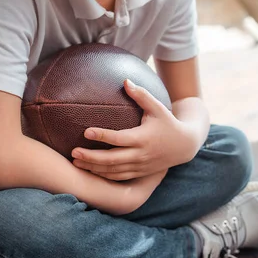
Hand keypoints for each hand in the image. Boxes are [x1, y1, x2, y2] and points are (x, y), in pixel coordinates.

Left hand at [71, 79, 195, 179]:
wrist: (184, 145)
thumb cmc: (168, 122)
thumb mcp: (158, 107)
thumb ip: (141, 95)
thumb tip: (125, 80)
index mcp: (143, 138)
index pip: (119, 138)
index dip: (103, 135)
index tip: (86, 131)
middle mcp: (140, 154)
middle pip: (112, 159)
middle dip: (91, 157)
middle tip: (74, 152)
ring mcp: (140, 166)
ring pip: (113, 171)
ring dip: (94, 168)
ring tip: (76, 162)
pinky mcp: (139, 173)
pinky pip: (119, 177)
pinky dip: (103, 175)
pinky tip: (90, 170)